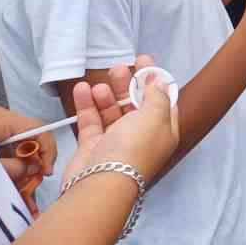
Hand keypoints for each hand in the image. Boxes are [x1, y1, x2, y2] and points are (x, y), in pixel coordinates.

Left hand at [0, 103, 55, 211]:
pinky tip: (6, 174)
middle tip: (31, 184)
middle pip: (28, 134)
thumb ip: (13, 168)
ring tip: (18, 185)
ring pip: (16, 138)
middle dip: (33, 160)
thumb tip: (34, 168)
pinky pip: (3, 140)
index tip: (45, 174)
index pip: (38, 128)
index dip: (47, 150)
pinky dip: (7, 157)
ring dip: (20, 161)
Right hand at [62, 59, 178, 187]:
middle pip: (135, 104)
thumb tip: (159, 79)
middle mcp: (141, 136)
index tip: (144, 61)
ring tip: (101, 84)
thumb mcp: (154, 117)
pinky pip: (91, 121)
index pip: (162, 100)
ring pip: (111, 111)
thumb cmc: (133, 149)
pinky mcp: (93, 147)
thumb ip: (156, 95)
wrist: (101, 183)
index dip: (154, 80)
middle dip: (127, 84)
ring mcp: (116, 142)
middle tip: (118, 68)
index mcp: (163, 131)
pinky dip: (86, 105)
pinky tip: (82, 89)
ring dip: (106, 95)